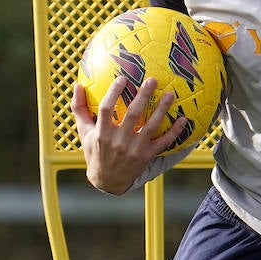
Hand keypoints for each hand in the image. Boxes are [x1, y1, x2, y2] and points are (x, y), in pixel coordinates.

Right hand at [71, 76, 181, 194]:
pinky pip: (163, 142)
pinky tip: (183, 119)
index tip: (122, 79)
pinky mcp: (146, 156)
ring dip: (161, 110)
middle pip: (133, 115)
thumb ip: (80, 109)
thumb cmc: (95, 152)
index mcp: (102, 133)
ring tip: (170, 94)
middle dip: (143, 96)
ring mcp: (134, 149)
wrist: (107, 180)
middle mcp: (119, 141)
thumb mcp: (83, 132)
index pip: (106, 109)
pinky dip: (175, 131)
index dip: (113, 93)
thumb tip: (77, 85)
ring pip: (151, 126)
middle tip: (153, 80)